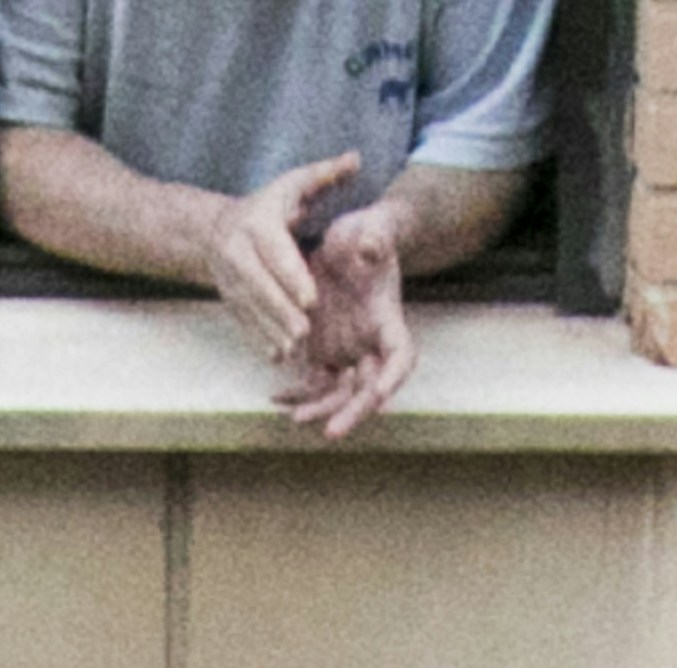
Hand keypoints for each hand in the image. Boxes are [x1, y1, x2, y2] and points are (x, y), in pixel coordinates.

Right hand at [196, 148, 352, 374]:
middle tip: (304, 332)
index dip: (292, 278)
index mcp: (257, 223)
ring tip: (292, 349)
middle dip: (281, 311)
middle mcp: (238, 251)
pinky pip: (243, 321)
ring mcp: (230, 279)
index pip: (276, 254)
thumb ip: (326, 175)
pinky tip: (276, 356)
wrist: (215, 229)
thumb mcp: (294, 183)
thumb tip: (356, 159)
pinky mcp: (228, 299)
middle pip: (261, 286)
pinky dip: (259, 340)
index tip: (310, 300)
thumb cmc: (269, 205)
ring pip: (252, 308)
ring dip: (271, 331)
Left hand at [278, 183, 420, 434]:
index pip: (400, 356)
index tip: (382, 395)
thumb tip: (371, 247)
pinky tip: (275, 398)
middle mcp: (370, 344)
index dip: (393, 377)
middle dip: (352, 412)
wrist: (348, 243)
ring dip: (319, 410)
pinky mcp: (323, 354)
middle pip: (368, 389)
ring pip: (338, 394)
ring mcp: (347, 352)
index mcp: (388, 318)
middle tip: (331, 432)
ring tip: (295, 417)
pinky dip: (296, 395)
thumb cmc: (367, 233)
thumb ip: (377, 237)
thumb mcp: (373, 227)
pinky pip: (312, 385)